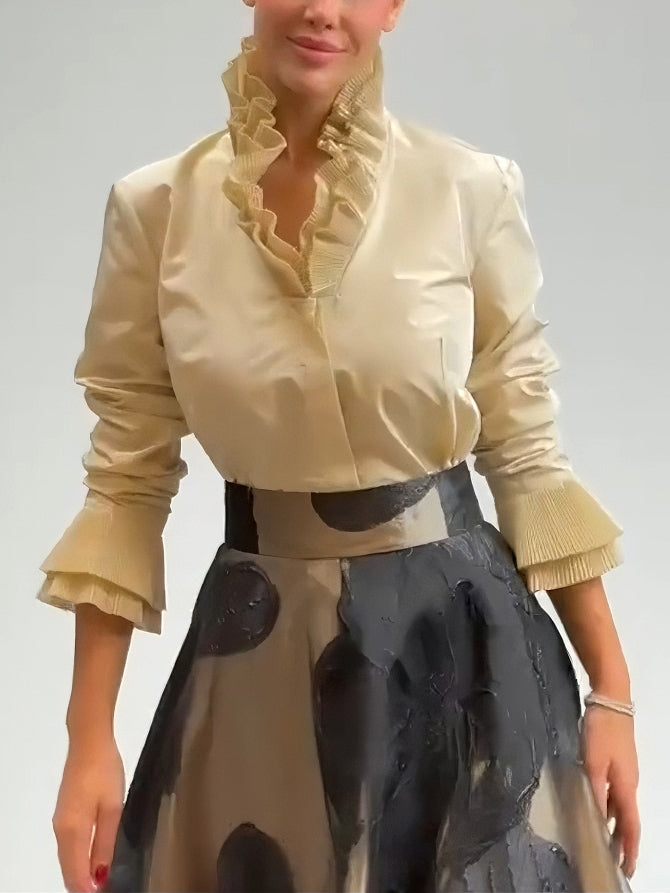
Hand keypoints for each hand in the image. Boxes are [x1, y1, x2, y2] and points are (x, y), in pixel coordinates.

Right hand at [52, 735, 125, 891]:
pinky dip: (78, 857)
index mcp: (72, 831)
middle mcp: (60, 830)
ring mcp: (59, 821)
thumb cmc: (104, 772)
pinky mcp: (64, 812)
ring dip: (81, 871)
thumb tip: (99, 877)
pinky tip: (93, 858)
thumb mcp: (112, 808)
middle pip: (68, 868)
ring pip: (67, 857)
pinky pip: (69, 845)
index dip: (88, 890)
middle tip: (106, 888)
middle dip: (83, 884)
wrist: (89, 741)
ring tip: (102, 879)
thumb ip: (105, 843)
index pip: (75, 874)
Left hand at [581, 705, 640, 880]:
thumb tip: (597, 816)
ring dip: (614, 825)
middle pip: (627, 819)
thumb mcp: (594, 760)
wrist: (610, 699)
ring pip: (620, 806)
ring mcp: (624, 771)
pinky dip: (607, 806)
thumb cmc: (602, 729)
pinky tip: (595, 807)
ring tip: (602, 841)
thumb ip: (595, 789)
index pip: (631, 825)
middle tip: (613, 861)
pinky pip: (614, 793)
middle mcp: (628, 782)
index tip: (627, 869)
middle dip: (623, 842)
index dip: (631, 849)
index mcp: (625, 786)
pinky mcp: (616, 761)